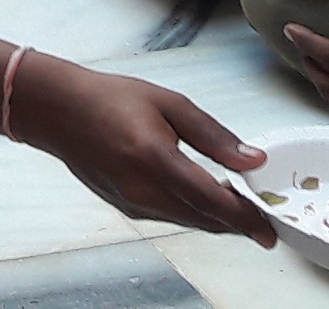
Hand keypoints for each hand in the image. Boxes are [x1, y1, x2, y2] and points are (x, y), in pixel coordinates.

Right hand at [8, 61, 274, 239]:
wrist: (59, 112)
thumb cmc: (111, 100)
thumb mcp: (169, 103)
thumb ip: (213, 135)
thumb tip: (252, 159)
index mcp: (156, 159)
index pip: (213, 201)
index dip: (246, 218)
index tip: (269, 229)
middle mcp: (144, 190)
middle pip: (205, 220)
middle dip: (238, 223)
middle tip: (263, 216)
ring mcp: (134, 204)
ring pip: (189, 221)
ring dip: (217, 218)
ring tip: (240, 205)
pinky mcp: (128, 208)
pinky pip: (171, 217)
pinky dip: (193, 212)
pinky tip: (205, 198)